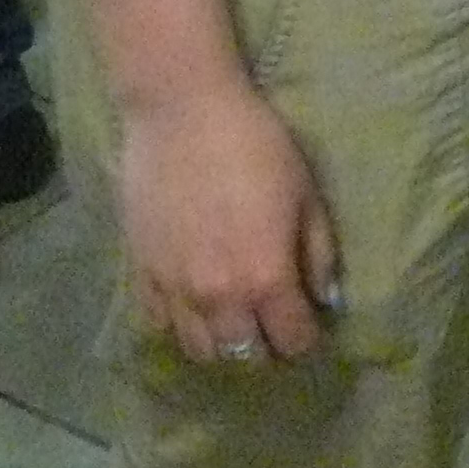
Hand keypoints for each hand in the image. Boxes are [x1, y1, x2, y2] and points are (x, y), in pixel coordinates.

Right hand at [115, 76, 342, 365]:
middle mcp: (219, 299)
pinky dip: (180, 323)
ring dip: (223, 342)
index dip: (306, 337)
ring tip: (234, 318)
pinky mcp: (143, 275)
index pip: (292, 340)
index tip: (309, 321)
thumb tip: (326, 298)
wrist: (181, 111)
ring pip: (201, 350)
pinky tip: (193, 301)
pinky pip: (160, 324)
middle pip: (246, 356)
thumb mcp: (304, 192)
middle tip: (273, 322)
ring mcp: (175, 292)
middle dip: (266, 347)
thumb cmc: (254, 144)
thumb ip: (318, 252)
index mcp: (266, 279)